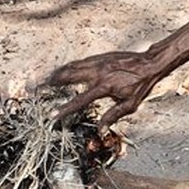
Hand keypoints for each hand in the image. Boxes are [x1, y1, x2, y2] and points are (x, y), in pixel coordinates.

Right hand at [46, 51, 162, 130]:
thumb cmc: (141, 85)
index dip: (65, 109)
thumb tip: (99, 130)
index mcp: (104, 87)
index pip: (79, 100)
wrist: (150, 63)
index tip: (52, 116)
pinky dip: (68, 67)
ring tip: (45, 81)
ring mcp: (97, 63)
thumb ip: (112, 116)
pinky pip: (79, 62)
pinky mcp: (99, 57)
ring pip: (71, 67)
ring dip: (57, 74)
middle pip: (68, 77)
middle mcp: (97, 73)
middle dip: (51, 84)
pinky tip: (63, 71)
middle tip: (38, 90)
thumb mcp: (130, 105)